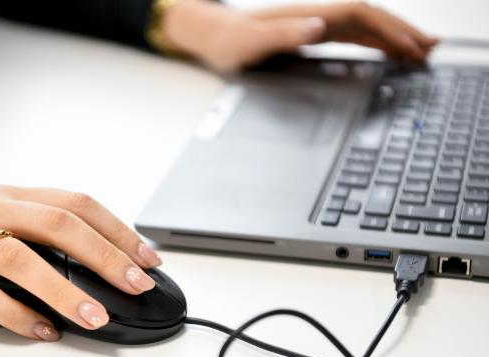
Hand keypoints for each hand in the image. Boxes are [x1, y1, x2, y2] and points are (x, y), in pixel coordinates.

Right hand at [0, 186, 162, 340]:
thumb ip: (24, 225)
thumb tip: (80, 259)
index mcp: (6, 192)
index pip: (75, 203)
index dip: (117, 228)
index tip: (148, 257)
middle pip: (60, 225)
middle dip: (107, 255)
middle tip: (138, 285)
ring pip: (23, 259)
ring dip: (66, 290)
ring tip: (98, 317)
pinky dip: (16, 315)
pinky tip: (42, 332)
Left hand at [160, 1, 438, 72]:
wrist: (214, 38)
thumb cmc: (230, 43)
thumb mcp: (252, 43)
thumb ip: (284, 34)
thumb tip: (319, 26)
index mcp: (308, 17)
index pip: (358, 16)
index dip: (387, 29)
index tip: (409, 45)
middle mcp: (317, 17)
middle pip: (369, 18)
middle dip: (401, 31)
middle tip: (430, 49)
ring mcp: (316, 25)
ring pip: (365, 26)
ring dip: (394, 36)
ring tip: (420, 50)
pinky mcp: (312, 35)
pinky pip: (352, 36)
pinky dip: (375, 43)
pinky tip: (386, 51)